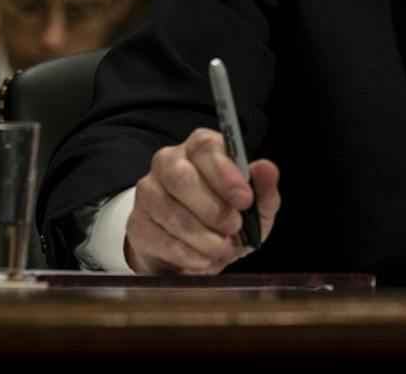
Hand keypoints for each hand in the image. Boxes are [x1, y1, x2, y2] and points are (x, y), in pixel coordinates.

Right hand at [122, 128, 280, 274]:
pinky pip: (160, 239)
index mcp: (200, 149)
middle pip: (180, 176)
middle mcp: (169, 163)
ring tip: (222, 248)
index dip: (225, 173)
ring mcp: (148, 192)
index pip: (205, 147)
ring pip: (171, 212)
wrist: (195, 254)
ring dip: (203, 237)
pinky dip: (188, 254)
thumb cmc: (226, 221)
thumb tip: (267, 168)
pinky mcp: (138, 223)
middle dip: (212, 208)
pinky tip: (203, 258)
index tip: (244, 199)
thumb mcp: (254, 209)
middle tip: (234, 227)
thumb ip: (263, 189)